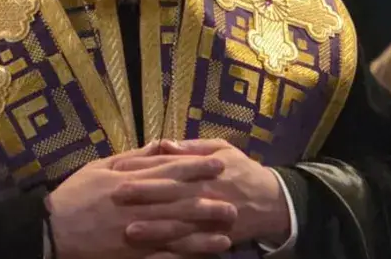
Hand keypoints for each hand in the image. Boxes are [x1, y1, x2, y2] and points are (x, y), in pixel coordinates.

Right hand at [46, 141, 232, 258]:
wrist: (53, 230)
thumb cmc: (75, 195)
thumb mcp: (100, 167)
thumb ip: (133, 158)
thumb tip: (160, 145)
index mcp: (128, 182)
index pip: (168, 172)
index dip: (195, 168)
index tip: (218, 163)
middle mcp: (137, 207)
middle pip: (178, 203)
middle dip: (208, 201)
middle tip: (234, 200)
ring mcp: (136, 234)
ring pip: (176, 232)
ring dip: (203, 233)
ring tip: (227, 232)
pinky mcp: (133, 256)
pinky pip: (164, 257)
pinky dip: (185, 256)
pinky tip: (204, 255)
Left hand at [120, 139, 289, 247]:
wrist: (273, 201)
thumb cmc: (241, 170)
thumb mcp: (221, 149)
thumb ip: (191, 147)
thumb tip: (163, 143)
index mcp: (204, 171)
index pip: (169, 168)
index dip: (144, 168)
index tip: (120, 168)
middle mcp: (206, 194)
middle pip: (171, 196)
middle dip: (144, 196)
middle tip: (116, 196)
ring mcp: (211, 219)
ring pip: (180, 225)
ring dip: (155, 229)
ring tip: (129, 231)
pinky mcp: (217, 238)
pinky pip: (194, 247)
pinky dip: (175, 252)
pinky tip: (155, 255)